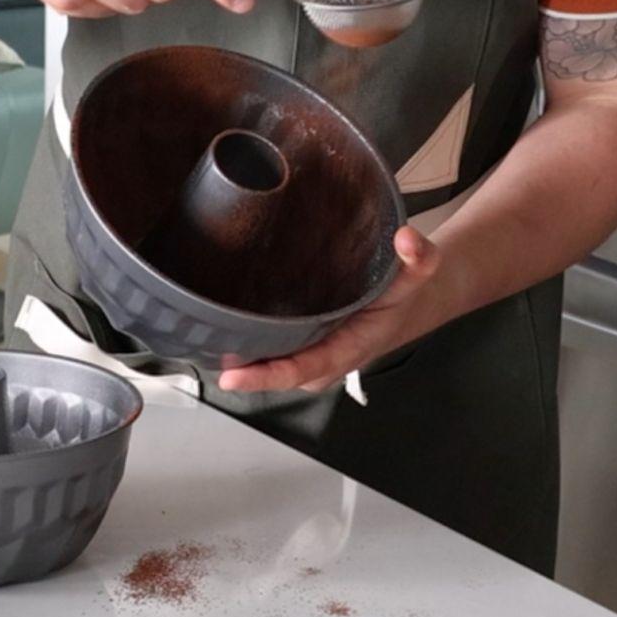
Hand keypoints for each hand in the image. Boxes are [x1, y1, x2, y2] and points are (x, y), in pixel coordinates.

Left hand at [218, 227, 445, 392]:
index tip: (231, 377)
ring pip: (265, 360)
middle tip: (199, 339)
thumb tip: (407, 239)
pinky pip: (266, 347)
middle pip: (272, 370)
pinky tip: (215, 321)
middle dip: (236, 363)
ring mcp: (306, 354)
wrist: (406, 305)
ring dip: (234, 351)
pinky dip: (242, 339)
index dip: (264, 375)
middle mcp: (320, 359)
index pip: (300, 370)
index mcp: (345, 350)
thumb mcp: (415, 277)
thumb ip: (419, 258)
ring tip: (197, 328)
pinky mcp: (297, 343)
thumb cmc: (402, 296)